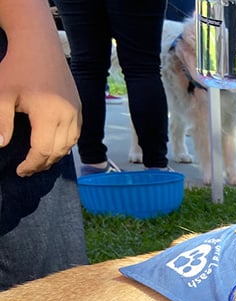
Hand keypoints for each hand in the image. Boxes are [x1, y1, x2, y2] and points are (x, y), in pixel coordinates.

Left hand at [0, 37, 80, 176]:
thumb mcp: (2, 94)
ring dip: (55, 156)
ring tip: (39, 160)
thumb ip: (1, 122)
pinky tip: (53, 145)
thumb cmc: (17, 67)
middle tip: (27, 169)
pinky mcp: (79, 107)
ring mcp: (76, 112)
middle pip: (58, 151)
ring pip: (70, 145)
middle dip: (42, 164)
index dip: (31, 164)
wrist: (38, 45)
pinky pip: (75, 134)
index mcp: (48, 114)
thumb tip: (1, 145)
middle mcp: (68, 116)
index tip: (19, 171)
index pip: (43, 151)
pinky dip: (65, 144)